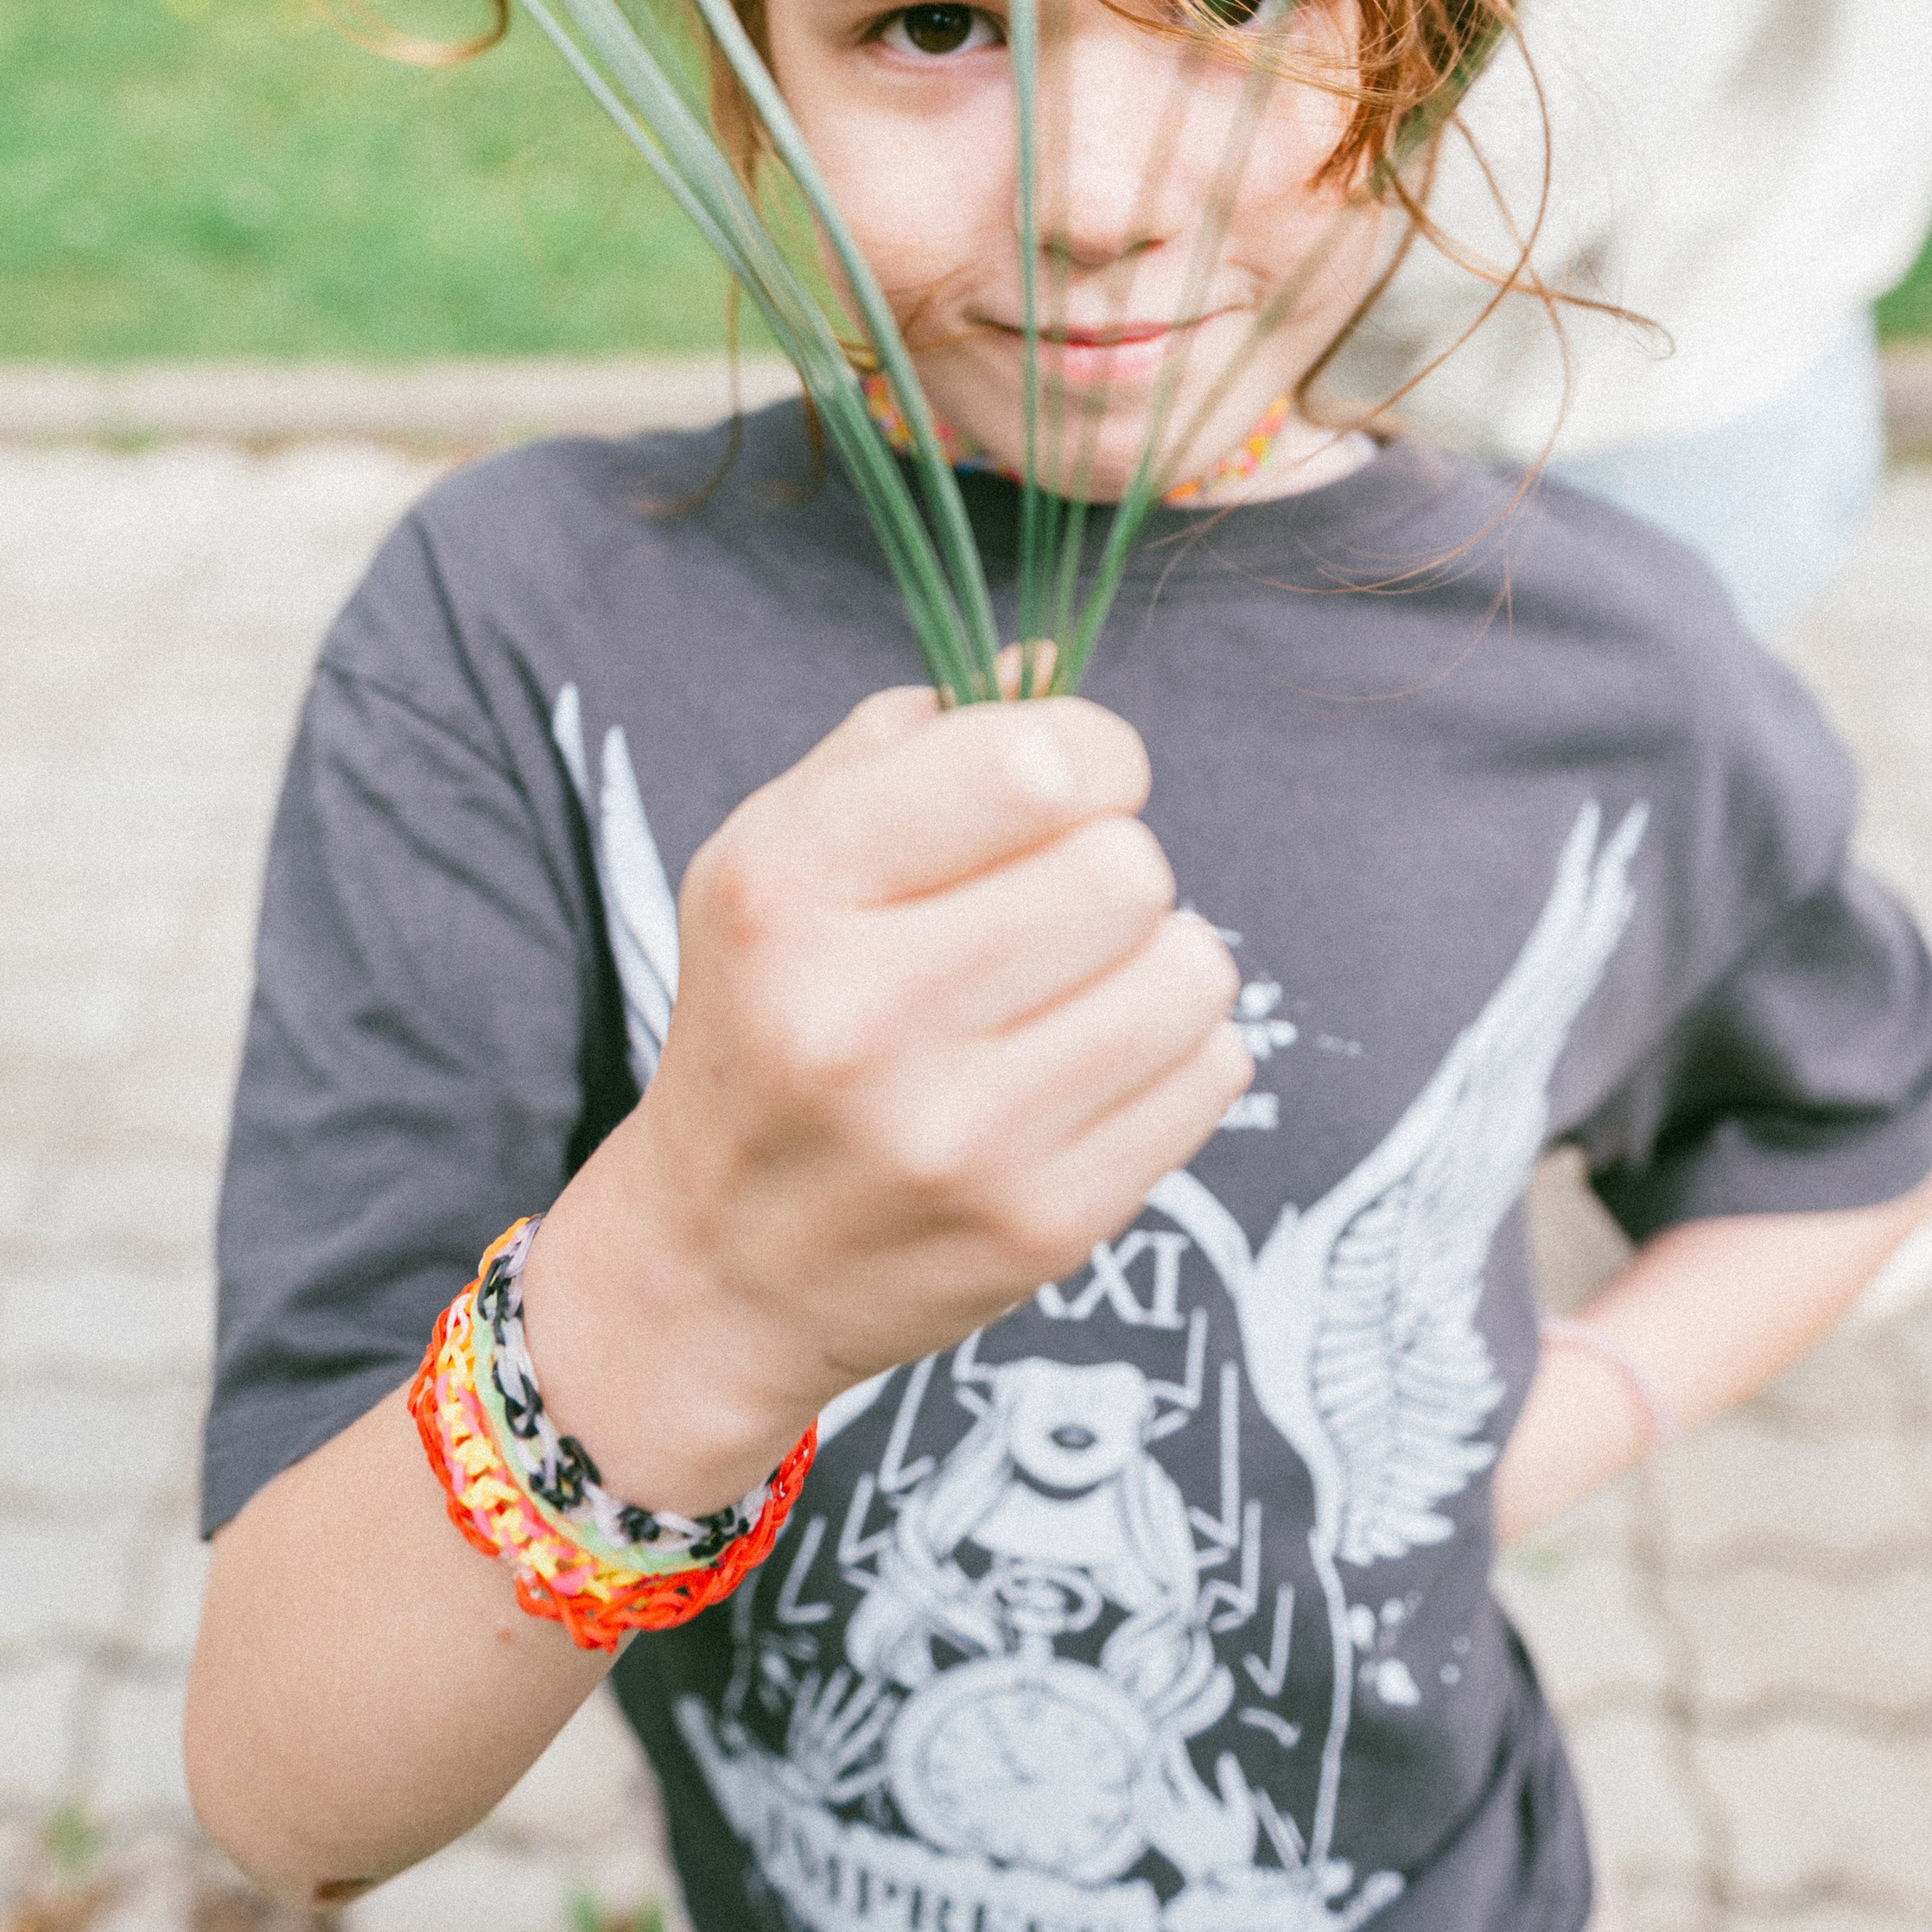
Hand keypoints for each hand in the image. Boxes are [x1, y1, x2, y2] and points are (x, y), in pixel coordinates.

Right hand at [521, 686, 1246, 1510]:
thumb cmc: (767, 1020)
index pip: (1035, 764)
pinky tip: (1086, 1069)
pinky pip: (1212, 1078)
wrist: (719, 1267)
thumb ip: (909, 743)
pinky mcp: (1043, 1226)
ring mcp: (959, 1136)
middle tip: (1056, 908)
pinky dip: (1174, 1056)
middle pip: (1128, 870)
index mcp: (792, 891)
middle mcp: (864, 1016)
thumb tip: (1052, 664)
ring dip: (1157, 963)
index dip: (1089, 755)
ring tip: (1076, 989)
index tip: (1067, 786)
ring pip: (1192, 974)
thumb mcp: (776, 855)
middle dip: (1113, 867)